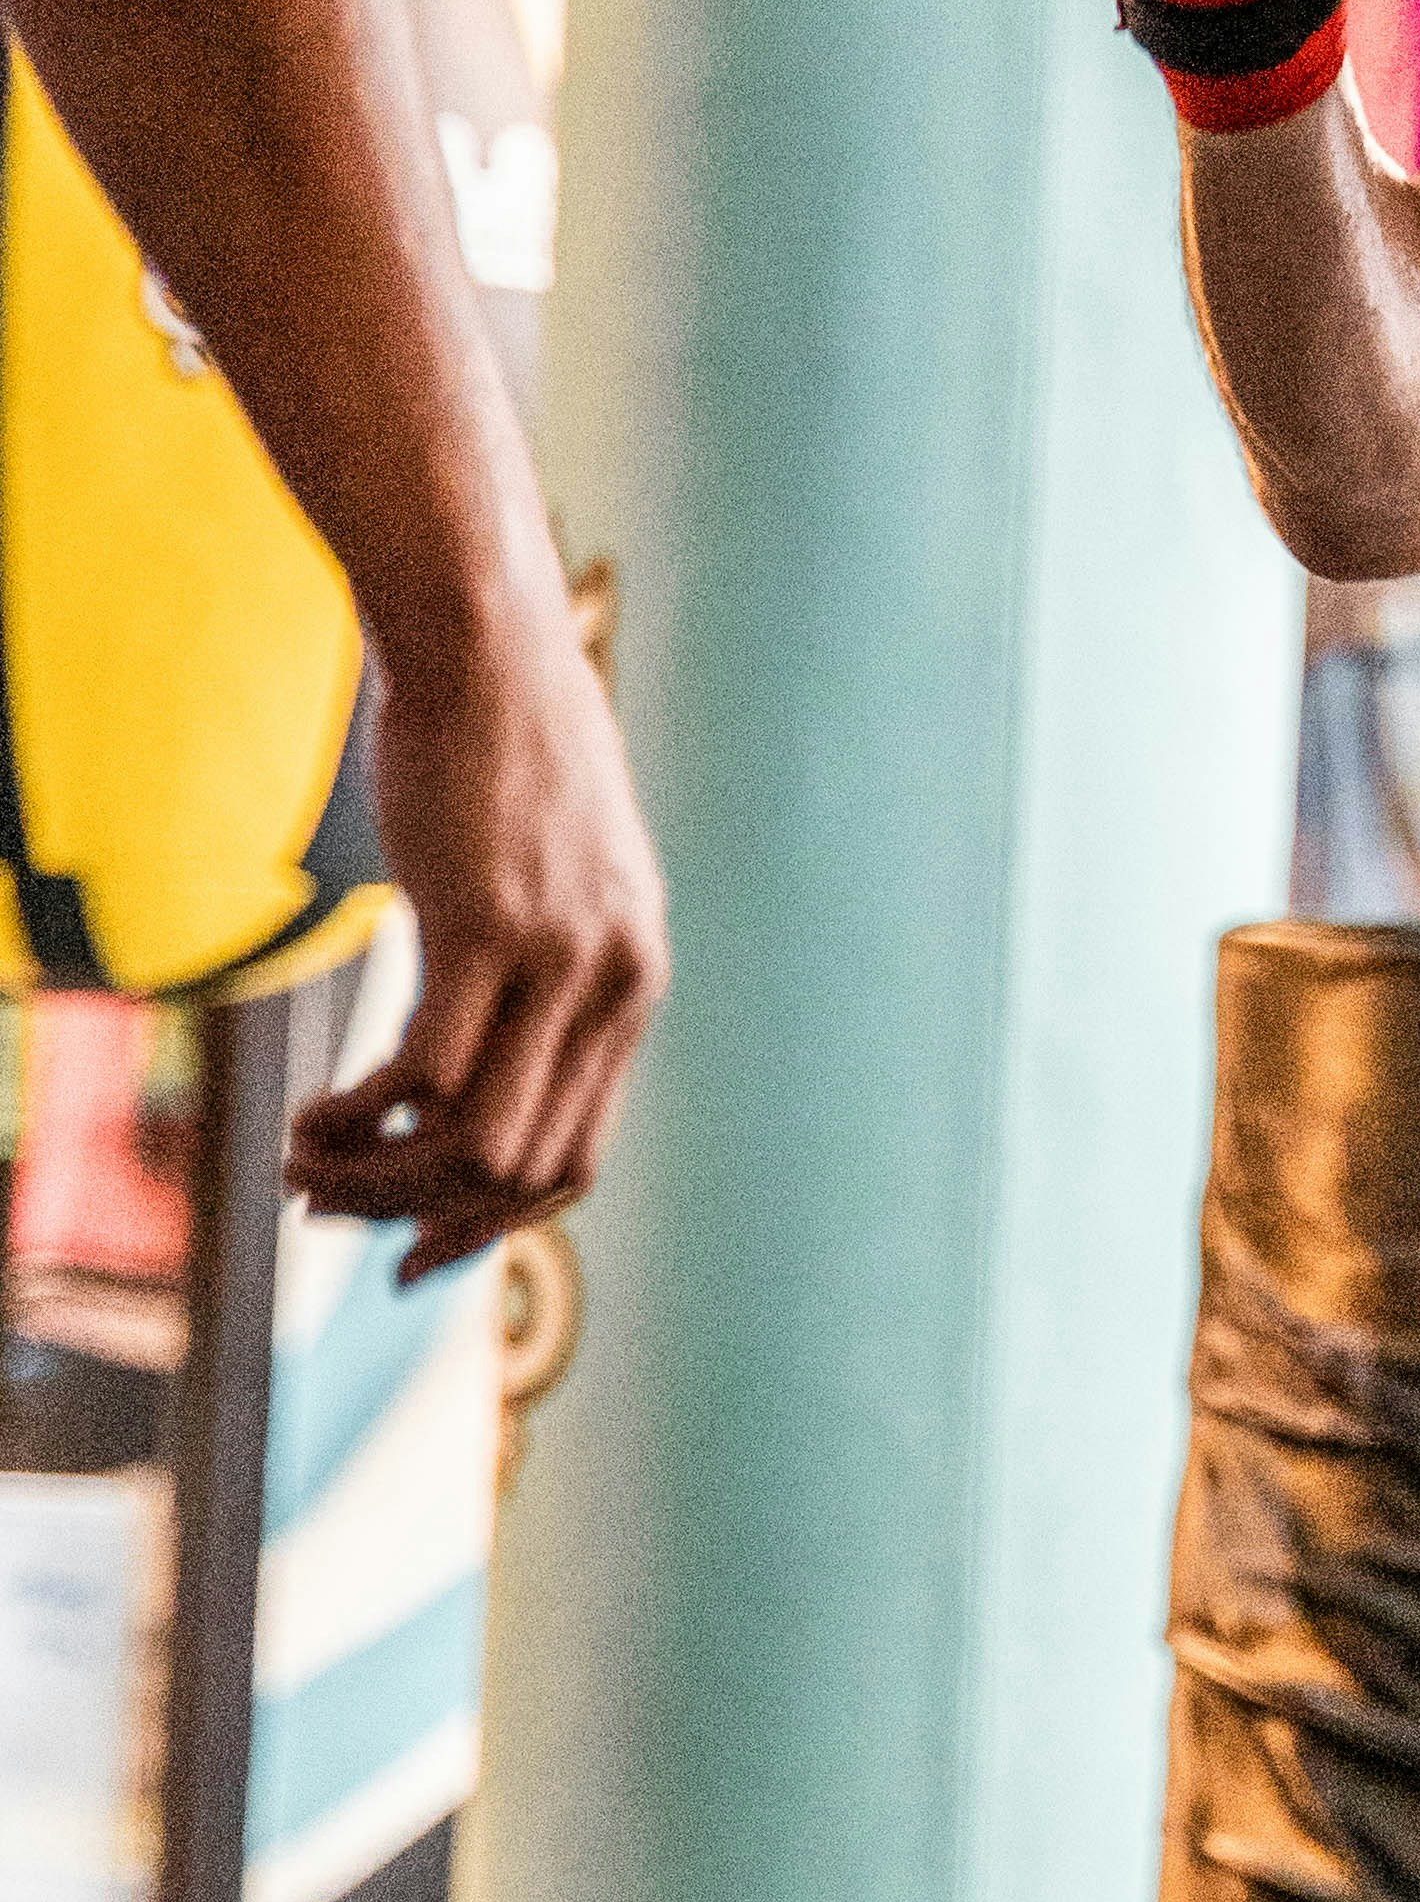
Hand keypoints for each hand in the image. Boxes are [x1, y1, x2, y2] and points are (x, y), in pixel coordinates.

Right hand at [290, 585, 666, 1273]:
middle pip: (524, 1168)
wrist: (488, 649)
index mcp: (635, 986)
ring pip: (473, 1142)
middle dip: (416, 1213)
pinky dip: (361, 1119)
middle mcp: (615, 984)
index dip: (490, 1226)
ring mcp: (558, 960)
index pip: (577, 1162)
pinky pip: (426, 1077)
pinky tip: (313, 1113)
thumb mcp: (554, 877)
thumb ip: (539, 966)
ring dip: (377, 1178)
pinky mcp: (486, 928)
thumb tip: (473, 1054)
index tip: (411, 1253)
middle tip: (324, 1203)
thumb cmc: (501, 761)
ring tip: (302, 1161)